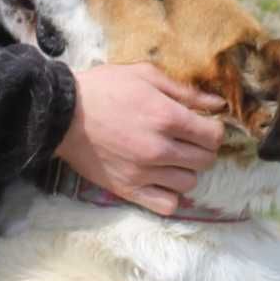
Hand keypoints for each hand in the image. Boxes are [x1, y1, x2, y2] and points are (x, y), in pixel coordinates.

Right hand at [57, 62, 224, 214]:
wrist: (62, 114)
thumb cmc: (104, 88)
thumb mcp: (145, 75)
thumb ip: (184, 90)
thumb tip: (217, 104)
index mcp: (166, 117)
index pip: (213, 135)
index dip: (213, 129)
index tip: (202, 126)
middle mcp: (159, 148)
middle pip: (205, 160)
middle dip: (202, 149)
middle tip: (187, 141)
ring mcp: (144, 172)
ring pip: (189, 183)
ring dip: (186, 170)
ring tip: (171, 159)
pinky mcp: (128, 189)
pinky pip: (167, 205)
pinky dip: (170, 195)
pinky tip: (161, 179)